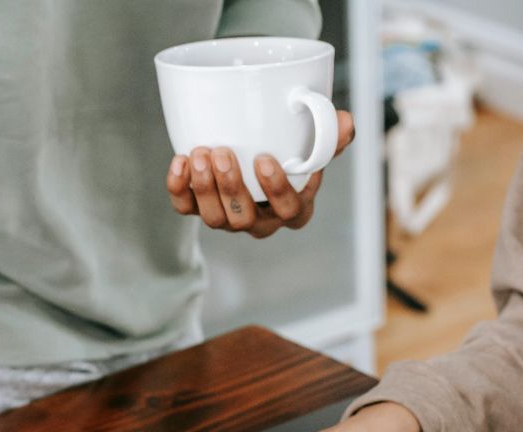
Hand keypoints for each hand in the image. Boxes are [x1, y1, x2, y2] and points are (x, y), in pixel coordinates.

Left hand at [165, 110, 355, 238]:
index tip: (265, 160)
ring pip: (215, 218)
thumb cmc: (288, 152)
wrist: (252, 150)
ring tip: (201, 153)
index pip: (290, 212)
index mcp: (293, 208)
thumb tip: (344, 121)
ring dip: (205, 187)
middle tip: (223, 152)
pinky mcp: (200, 208)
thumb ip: (329, 135)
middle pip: (245, 219)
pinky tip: (179, 162)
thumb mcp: (313, 144)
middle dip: (232, 187)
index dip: (277, 191)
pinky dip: (179, 188)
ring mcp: (229, 218)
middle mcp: (260, 220)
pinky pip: (186, 209)